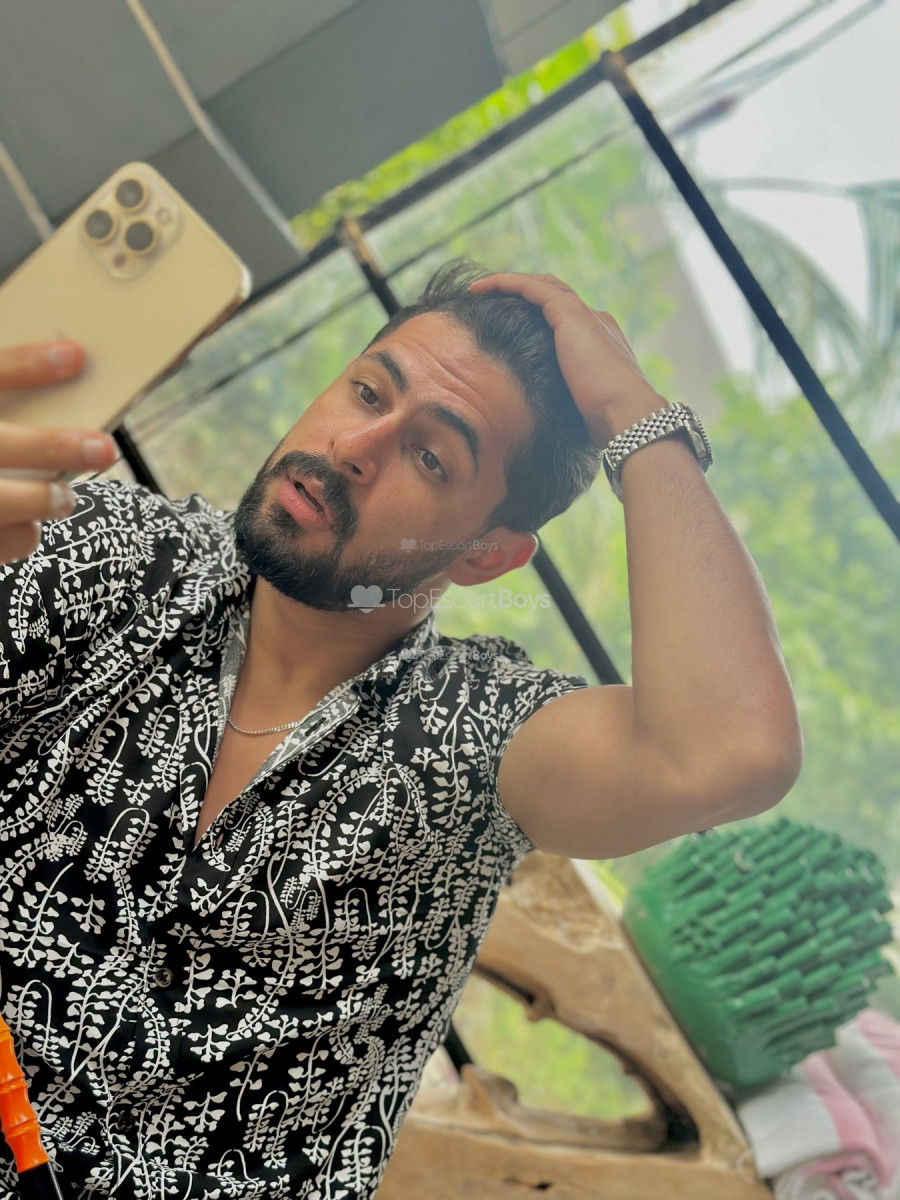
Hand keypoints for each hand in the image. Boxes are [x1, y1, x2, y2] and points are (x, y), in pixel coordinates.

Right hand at [0, 341, 118, 564]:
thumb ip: (2, 396)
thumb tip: (62, 372)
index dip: (26, 365)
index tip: (76, 356)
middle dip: (52, 448)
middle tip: (103, 448)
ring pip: (0, 501)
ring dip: (41, 500)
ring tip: (64, 498)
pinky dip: (17, 535)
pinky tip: (29, 527)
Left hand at [468, 272, 662, 446]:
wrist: (626, 413)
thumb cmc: (606, 422)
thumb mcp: (584, 407)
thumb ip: (569, 401)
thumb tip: (551, 418)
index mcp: (601, 339)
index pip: (566, 316)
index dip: (538, 314)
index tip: (512, 324)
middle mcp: (594, 320)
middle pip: (553, 294)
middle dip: (522, 293)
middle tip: (490, 299)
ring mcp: (583, 314)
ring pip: (540, 285)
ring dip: (508, 283)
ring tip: (478, 289)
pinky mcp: (569, 313)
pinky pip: (529, 287)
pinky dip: (504, 283)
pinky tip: (479, 288)